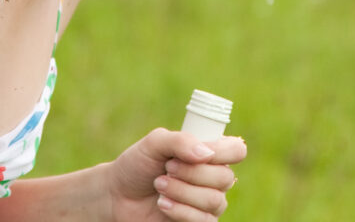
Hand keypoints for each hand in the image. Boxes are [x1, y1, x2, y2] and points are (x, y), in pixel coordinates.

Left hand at [108, 128, 245, 221]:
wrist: (118, 196)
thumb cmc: (137, 165)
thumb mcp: (154, 143)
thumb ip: (179, 140)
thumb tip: (206, 154)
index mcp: (208, 152)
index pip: (236, 150)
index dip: (223, 151)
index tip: (197, 152)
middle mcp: (213, 178)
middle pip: (225, 177)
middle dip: (192, 173)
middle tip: (167, 168)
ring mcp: (207, 202)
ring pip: (215, 200)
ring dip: (183, 191)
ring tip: (159, 185)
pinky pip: (204, 221)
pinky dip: (180, 211)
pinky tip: (162, 204)